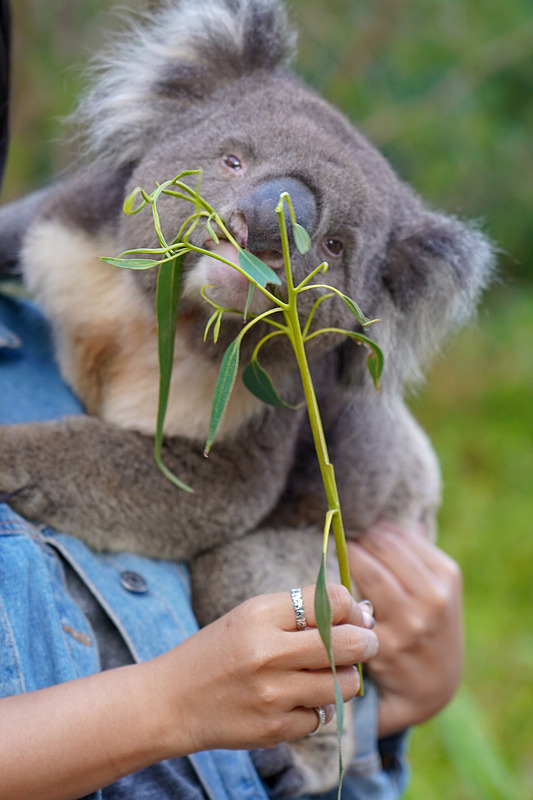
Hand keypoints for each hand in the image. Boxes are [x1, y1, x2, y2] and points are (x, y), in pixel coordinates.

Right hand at [1, 583, 376, 799]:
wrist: (172, 701)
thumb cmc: (218, 651)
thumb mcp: (252, 615)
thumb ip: (302, 610)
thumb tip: (362, 612)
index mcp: (260, 615)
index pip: (332, 603)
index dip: (352, 607)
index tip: (354, 614)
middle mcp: (267, 653)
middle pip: (348, 644)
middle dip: (366, 641)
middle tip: (366, 642)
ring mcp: (272, 695)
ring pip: (345, 684)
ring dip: (348, 677)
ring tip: (333, 672)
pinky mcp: (274, 730)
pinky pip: (322, 716)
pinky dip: (318, 707)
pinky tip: (300, 698)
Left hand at [348, 522, 462, 736]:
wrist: (432, 686)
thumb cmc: (430, 625)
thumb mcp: (439, 588)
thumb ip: (419, 552)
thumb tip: (395, 520)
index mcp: (446, 575)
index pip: (396, 535)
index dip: (372, 531)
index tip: (361, 535)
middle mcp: (433, 597)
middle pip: (380, 547)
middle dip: (357, 542)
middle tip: (344, 544)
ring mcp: (410, 622)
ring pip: (368, 572)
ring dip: (347, 562)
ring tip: (340, 563)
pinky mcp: (385, 645)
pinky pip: (354, 610)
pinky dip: (341, 596)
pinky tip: (336, 595)